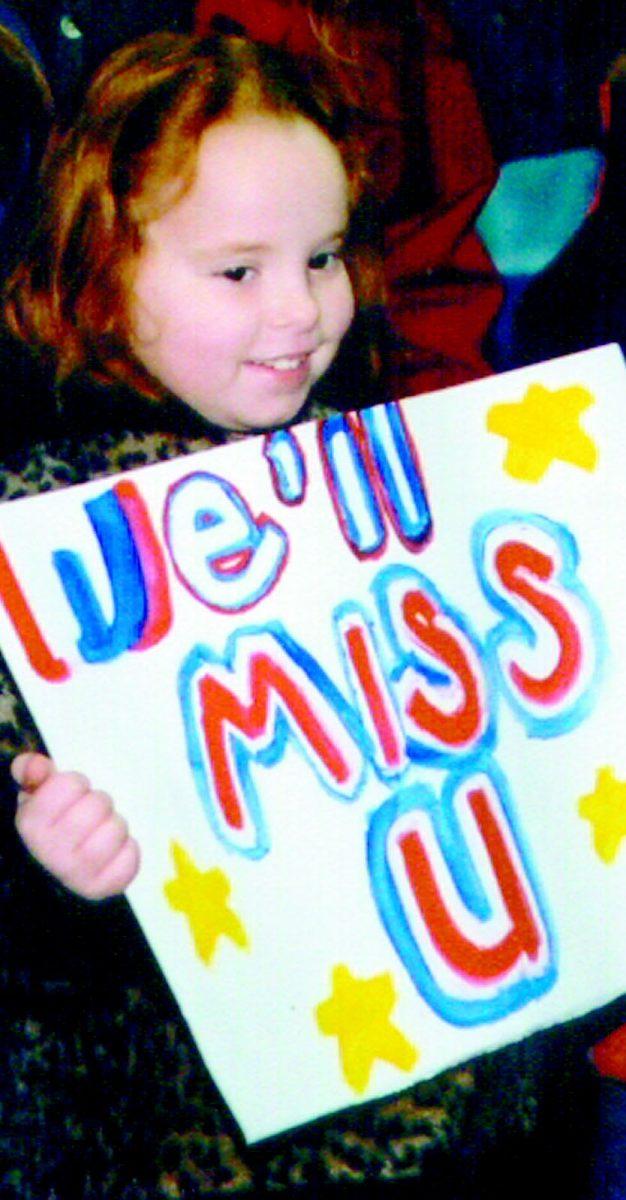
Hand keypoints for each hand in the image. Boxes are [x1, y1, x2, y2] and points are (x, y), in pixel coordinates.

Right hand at [11, 752, 139, 899]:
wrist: (55, 867)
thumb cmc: (54, 822)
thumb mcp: (38, 794)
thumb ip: (33, 771)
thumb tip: (34, 764)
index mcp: (31, 823)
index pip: (71, 784)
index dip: (76, 784)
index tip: (71, 796)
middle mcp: (49, 851)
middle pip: (98, 805)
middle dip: (100, 803)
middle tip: (90, 813)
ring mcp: (74, 873)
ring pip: (117, 830)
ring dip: (115, 825)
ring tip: (101, 831)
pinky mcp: (99, 888)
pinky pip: (130, 858)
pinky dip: (128, 850)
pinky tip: (113, 851)